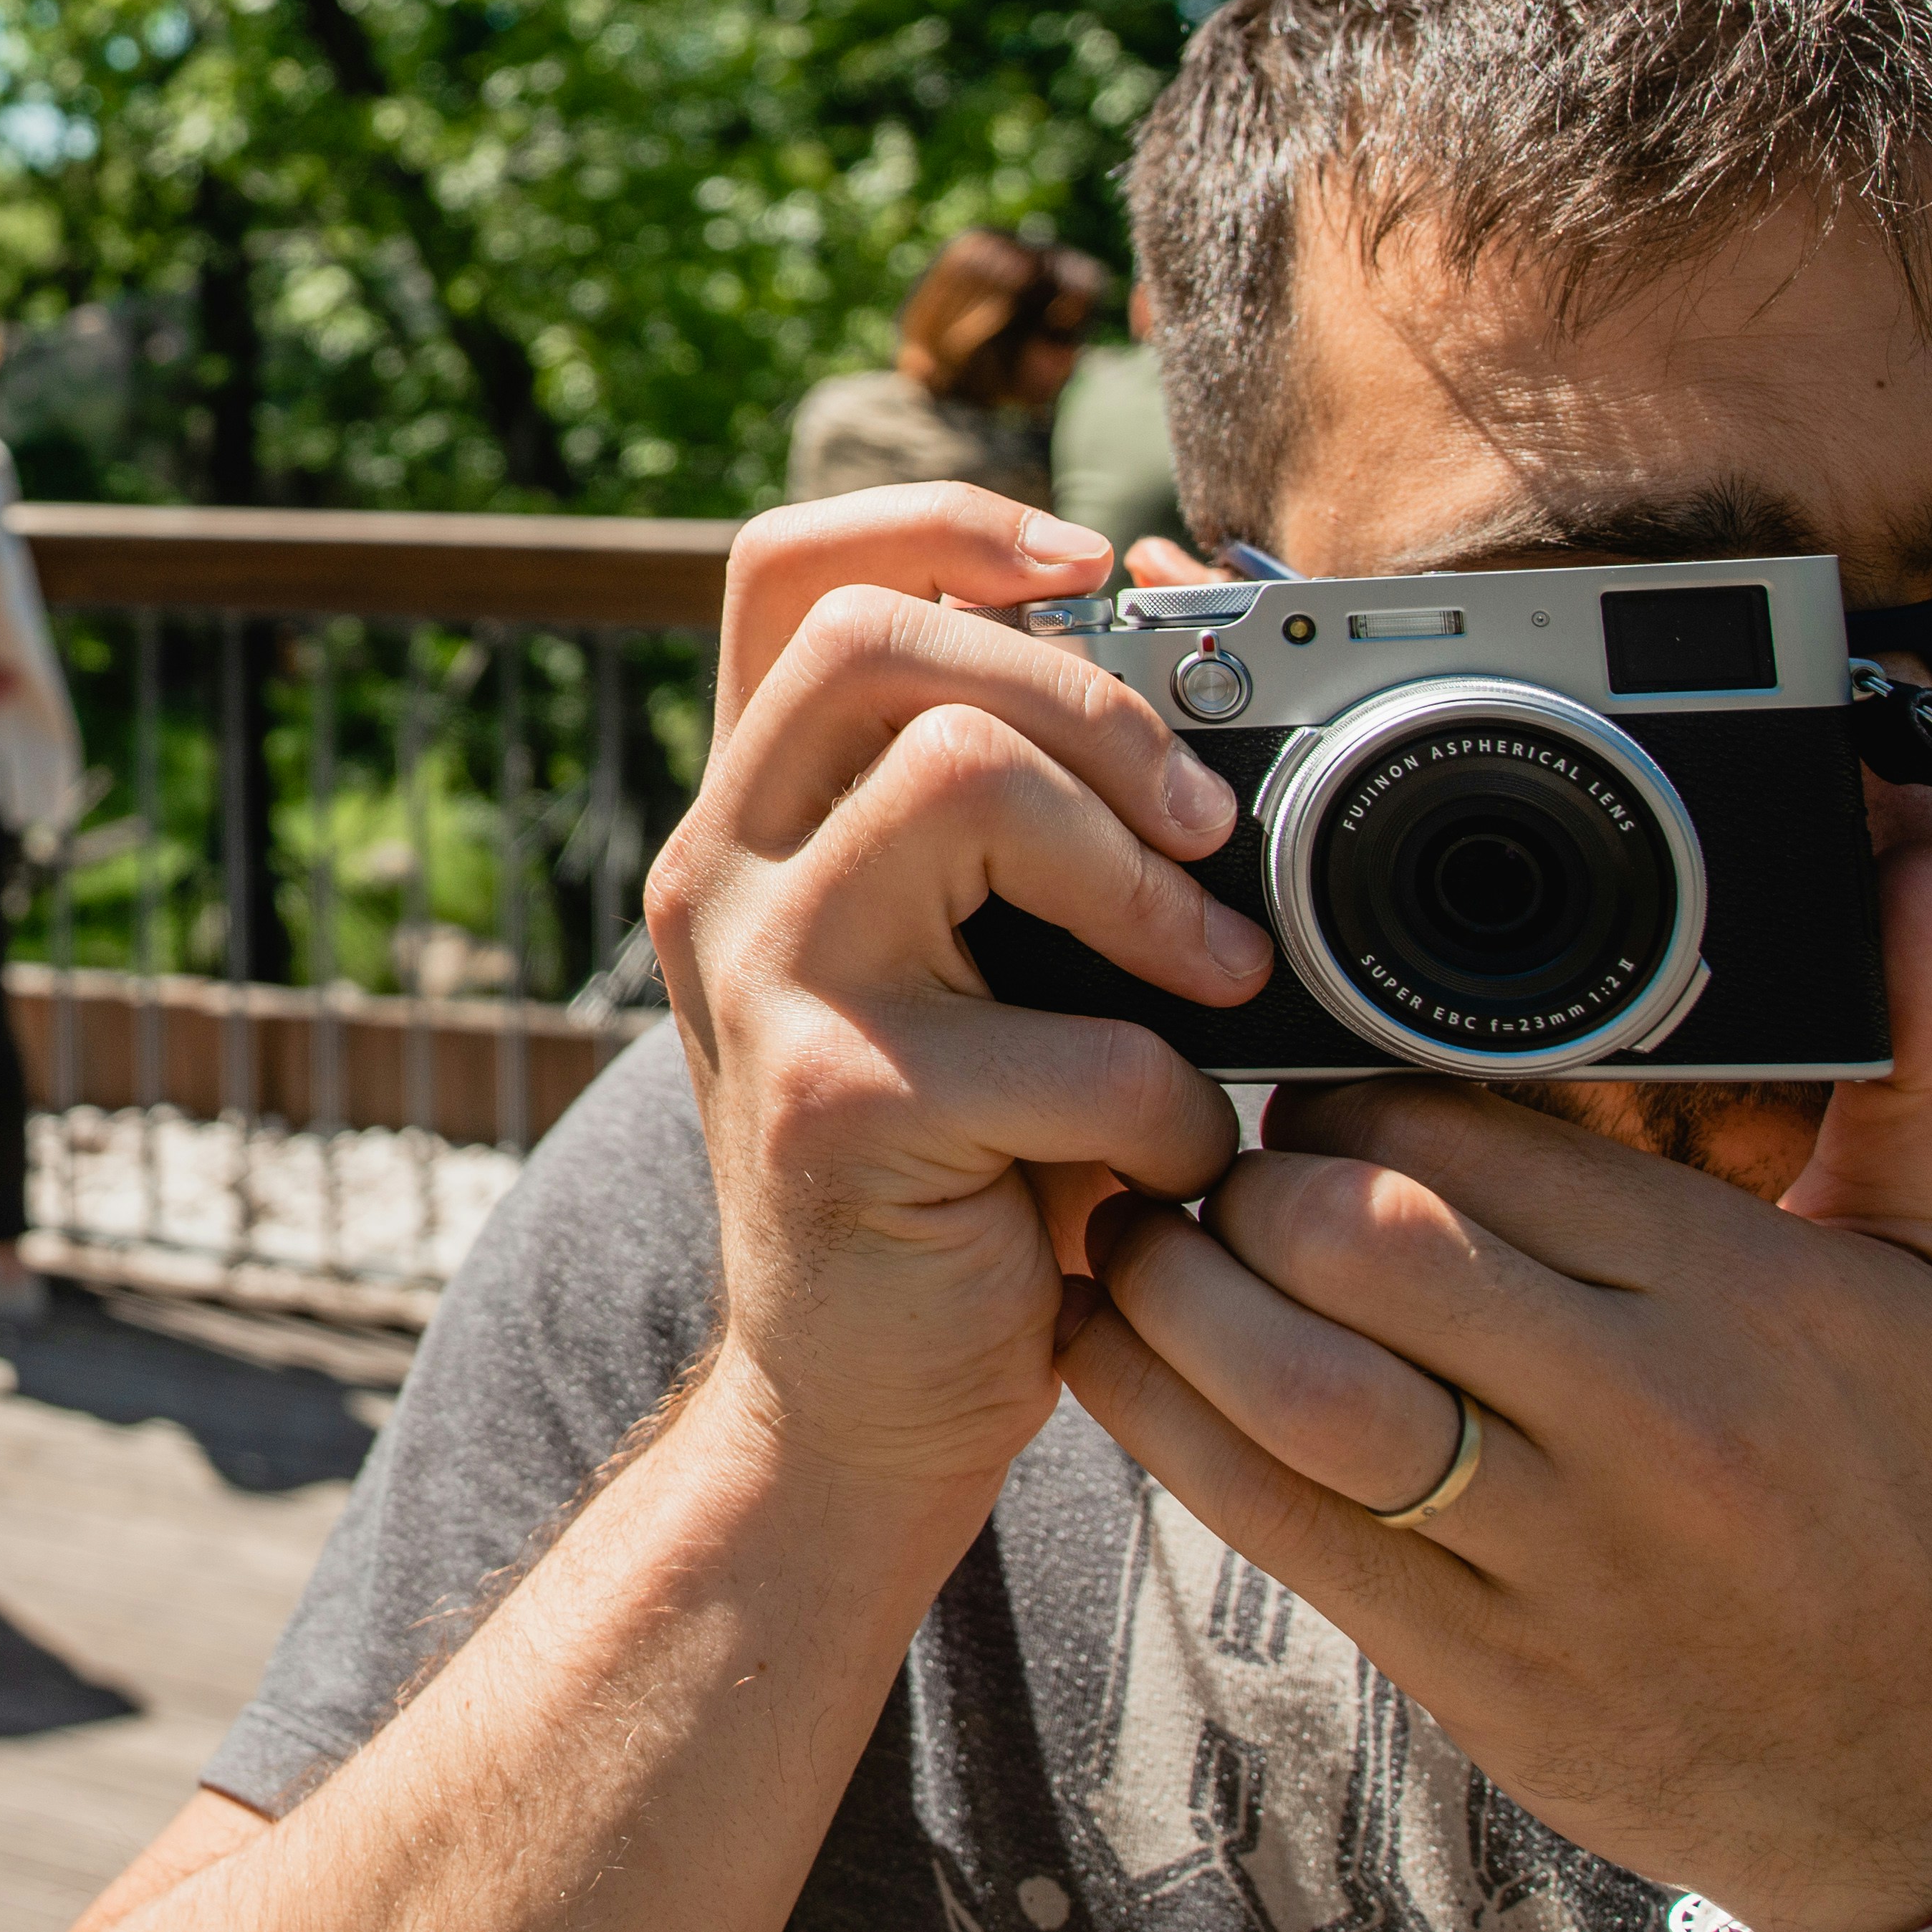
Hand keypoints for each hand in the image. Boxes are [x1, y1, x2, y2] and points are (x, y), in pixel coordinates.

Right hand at [638, 486, 1267, 1490]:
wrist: (858, 1409)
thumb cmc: (955, 1171)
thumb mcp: (977, 963)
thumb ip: (1030, 819)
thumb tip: (1192, 625)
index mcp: (753, 818)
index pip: (789, 569)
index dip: (946, 523)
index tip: (1094, 566)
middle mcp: (720, 877)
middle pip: (883, 642)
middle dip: (1084, 695)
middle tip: (1194, 819)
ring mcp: (763, 988)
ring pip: (956, 777)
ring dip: (1137, 874)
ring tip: (1211, 975)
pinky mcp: (838, 1113)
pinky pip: (1066, 1040)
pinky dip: (1169, 1103)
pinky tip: (1168, 1164)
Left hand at [1059, 827, 1931, 1931]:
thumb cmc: (1929, 1500)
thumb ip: (1930, 1060)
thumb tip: (1931, 865)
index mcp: (1732, 1291)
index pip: (1477, 1140)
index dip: (1352, 1096)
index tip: (1316, 1099)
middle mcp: (1639, 1414)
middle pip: (1364, 1243)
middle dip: (1250, 1182)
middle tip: (1210, 1164)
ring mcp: (1550, 1551)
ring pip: (1301, 1387)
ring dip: (1178, 1297)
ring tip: (1137, 1243)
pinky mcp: (1479, 1668)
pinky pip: (1283, 1529)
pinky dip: (1171, 1431)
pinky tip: (1119, 1362)